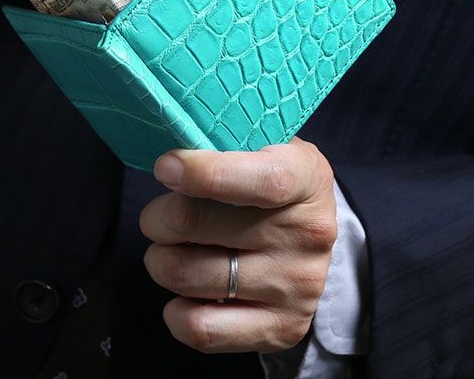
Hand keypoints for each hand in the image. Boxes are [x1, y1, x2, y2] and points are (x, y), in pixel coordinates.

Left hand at [140, 138, 335, 353]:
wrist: (315, 233)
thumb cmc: (273, 181)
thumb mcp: (266, 145)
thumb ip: (225, 145)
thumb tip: (170, 161)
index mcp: (305, 178)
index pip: (260, 180)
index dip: (205, 174)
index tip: (166, 167)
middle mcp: (307, 234)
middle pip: (197, 225)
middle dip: (158, 217)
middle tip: (158, 215)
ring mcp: (296, 285)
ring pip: (187, 275)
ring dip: (160, 260)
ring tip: (169, 249)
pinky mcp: (282, 328)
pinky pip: (201, 329)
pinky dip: (175, 312)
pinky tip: (183, 292)